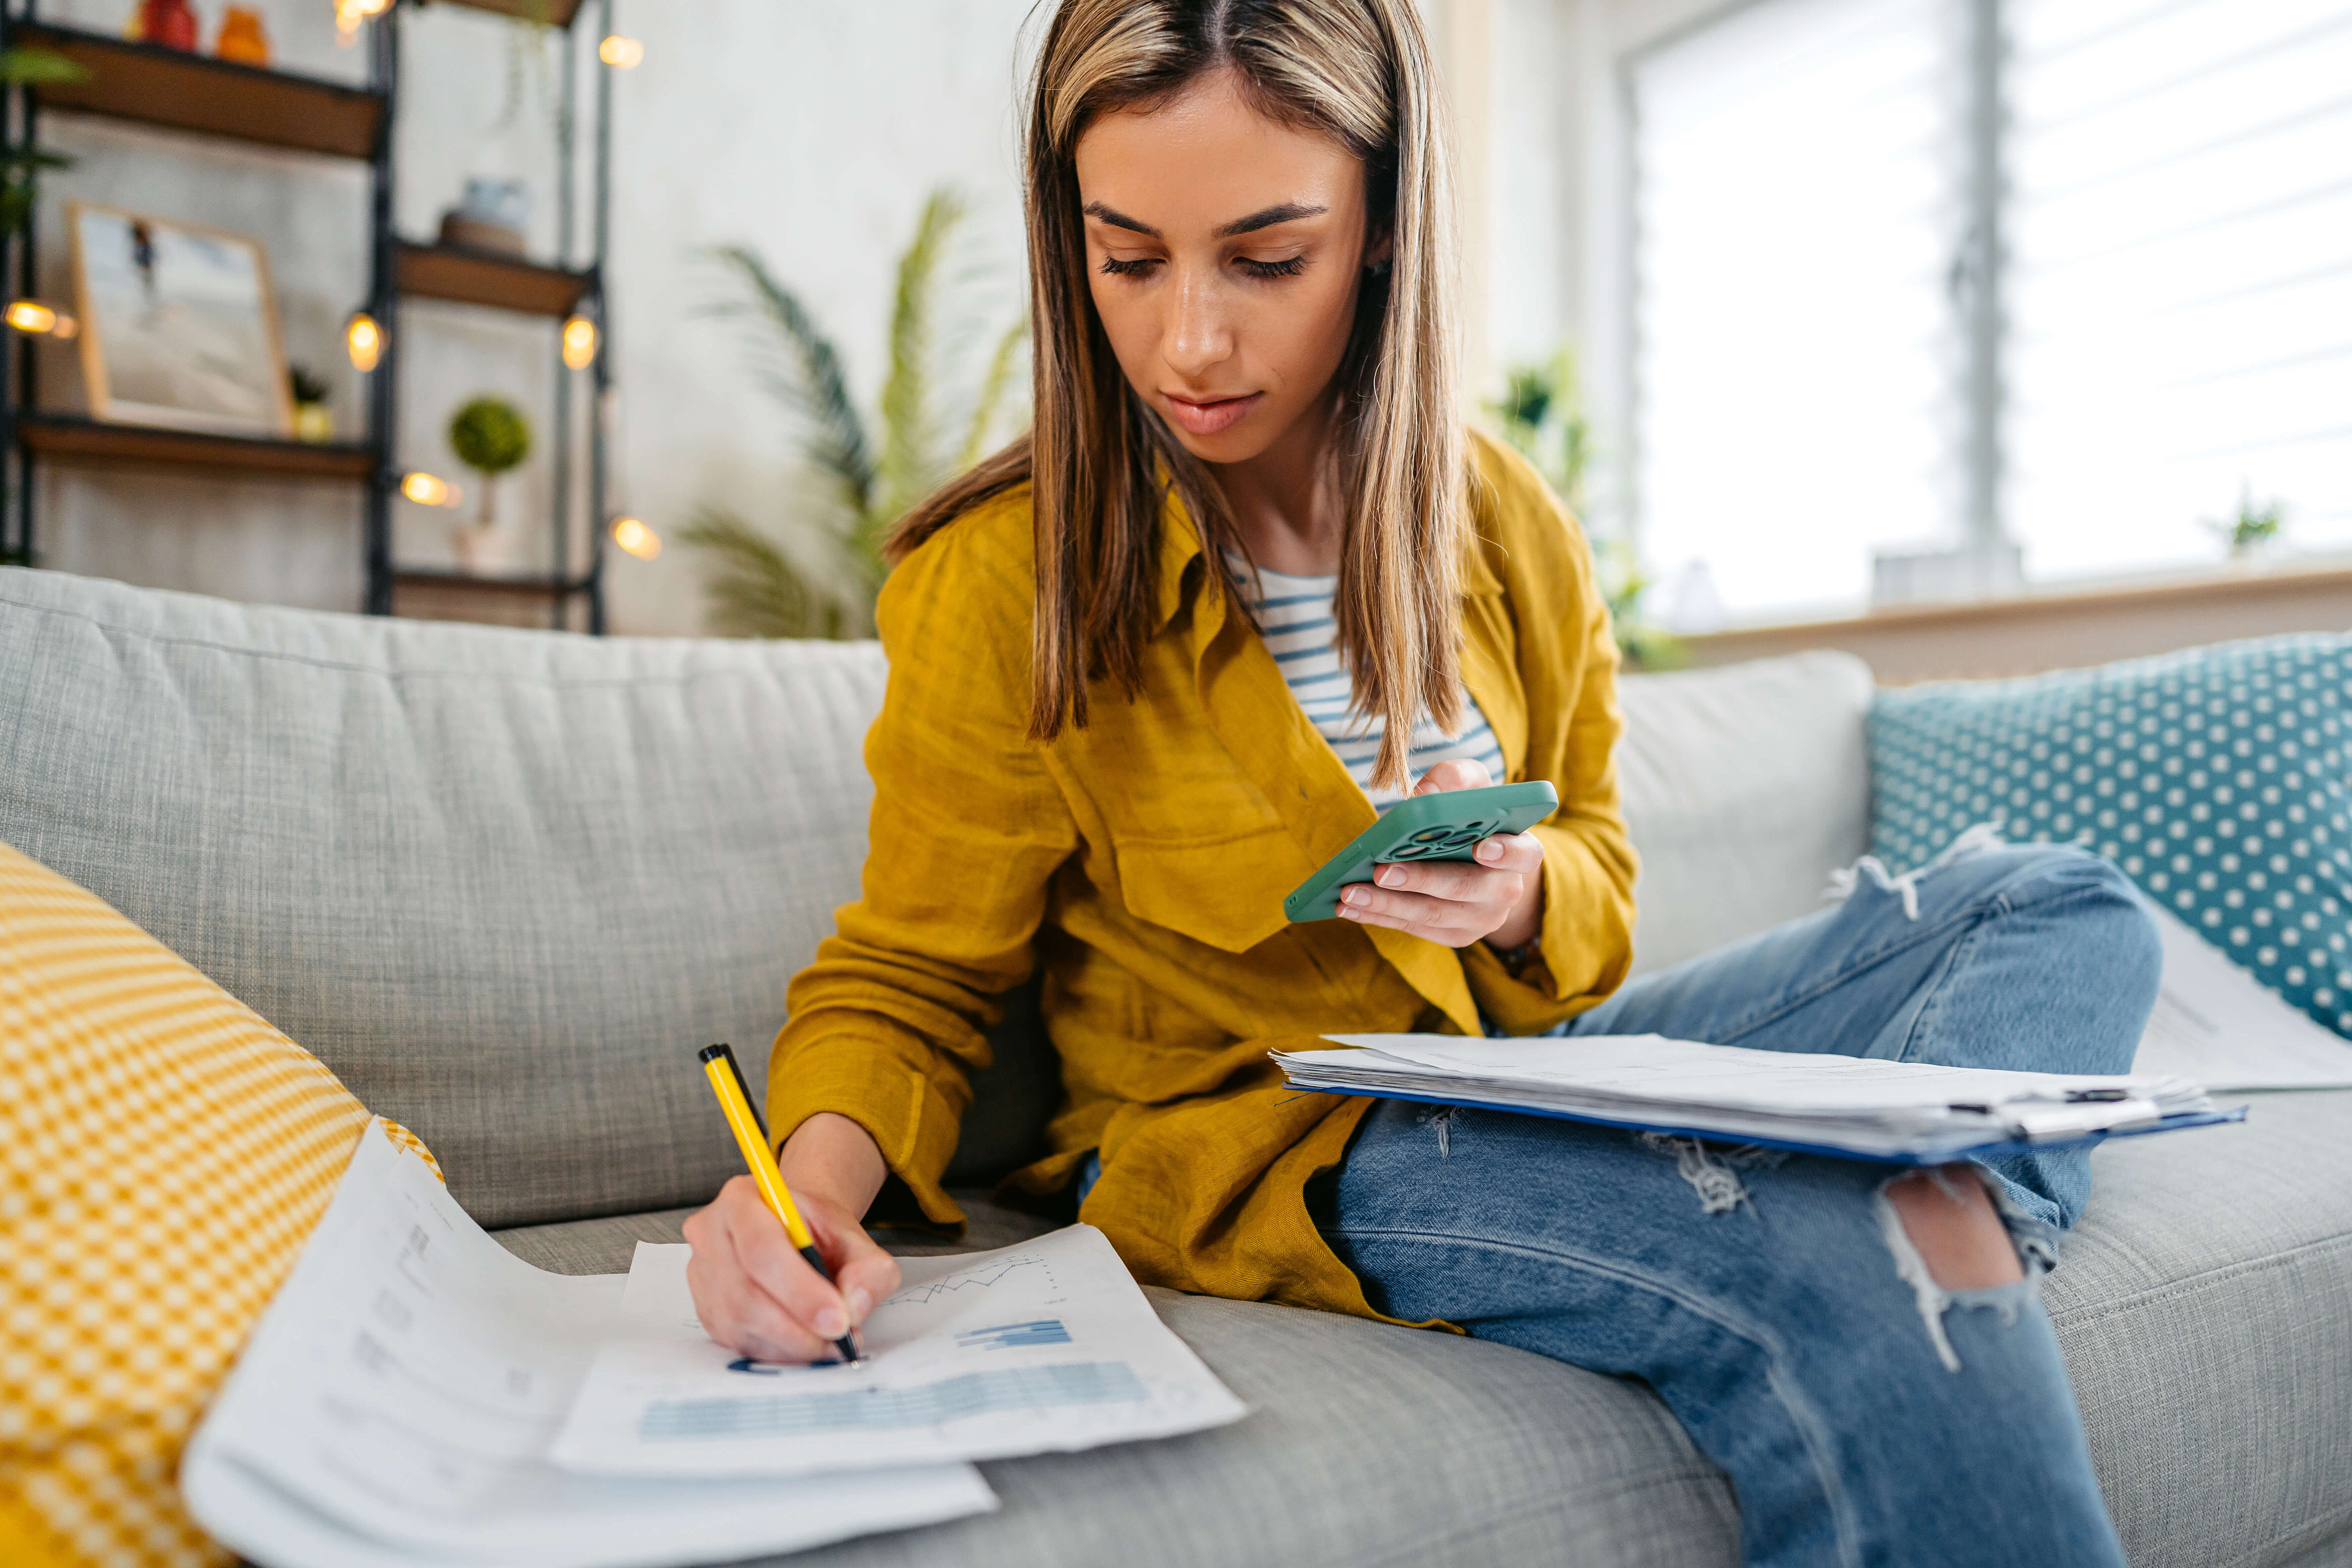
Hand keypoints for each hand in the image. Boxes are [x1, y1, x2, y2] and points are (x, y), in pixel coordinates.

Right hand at [682, 1112, 901, 1361]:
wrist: (795, 1234)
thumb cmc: (817, 1232)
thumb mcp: (854, 1237)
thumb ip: (867, 1268)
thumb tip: (853, 1308)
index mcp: (742, 1198)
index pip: (762, 1248)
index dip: (800, 1290)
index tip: (838, 1319)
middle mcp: (710, 1234)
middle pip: (744, 1294)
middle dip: (797, 1326)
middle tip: (838, 1339)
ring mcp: (702, 1275)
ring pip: (739, 1323)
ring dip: (789, 1344)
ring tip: (830, 1343)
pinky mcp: (706, 1310)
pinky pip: (737, 1342)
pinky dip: (777, 1351)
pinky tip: (806, 1345)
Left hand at [1337, 760, 1544, 949]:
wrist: (1481, 865)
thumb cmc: (1472, 820)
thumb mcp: (1471, 789)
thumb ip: (1455, 779)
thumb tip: (1425, 789)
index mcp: (1521, 851)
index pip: (1525, 853)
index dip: (1506, 852)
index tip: (1480, 846)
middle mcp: (1506, 891)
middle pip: (1464, 888)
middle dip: (1420, 880)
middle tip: (1380, 871)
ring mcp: (1481, 919)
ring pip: (1432, 914)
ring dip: (1387, 904)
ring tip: (1349, 892)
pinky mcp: (1456, 935)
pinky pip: (1415, 927)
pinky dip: (1379, 916)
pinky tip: (1348, 906)